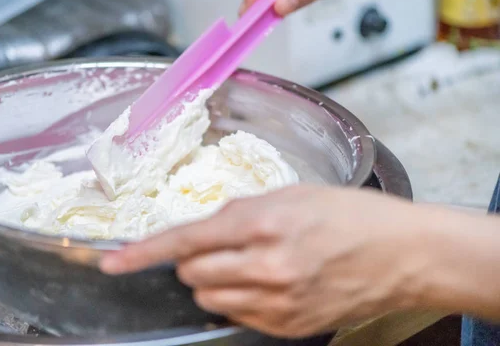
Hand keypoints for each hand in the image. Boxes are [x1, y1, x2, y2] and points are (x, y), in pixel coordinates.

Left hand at [101, 185, 435, 337]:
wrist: (406, 254)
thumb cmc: (354, 215)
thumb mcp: (293, 193)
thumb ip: (240, 210)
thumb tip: (206, 227)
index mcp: (263, 222)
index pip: (185, 240)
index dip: (142, 253)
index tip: (112, 262)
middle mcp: (266, 266)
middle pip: (191, 274)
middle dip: (193, 260)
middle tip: (220, 246)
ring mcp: (278, 302)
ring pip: (209, 298)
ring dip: (213, 280)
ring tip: (248, 263)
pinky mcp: (289, 325)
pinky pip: (238, 316)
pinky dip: (239, 298)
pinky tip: (267, 281)